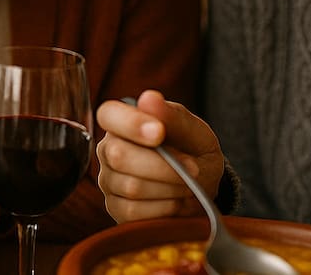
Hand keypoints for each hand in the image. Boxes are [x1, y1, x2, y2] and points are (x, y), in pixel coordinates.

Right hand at [96, 89, 224, 222]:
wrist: (203, 186)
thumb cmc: (194, 151)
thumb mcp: (194, 131)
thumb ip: (173, 116)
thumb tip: (148, 98)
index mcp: (121, 122)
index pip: (108, 115)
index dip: (130, 124)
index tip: (159, 132)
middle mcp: (107, 150)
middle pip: (119, 156)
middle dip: (164, 166)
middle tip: (193, 168)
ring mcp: (109, 181)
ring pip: (131, 187)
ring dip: (170, 188)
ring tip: (188, 184)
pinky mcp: (116, 208)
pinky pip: (134, 211)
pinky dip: (164, 207)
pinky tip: (175, 200)